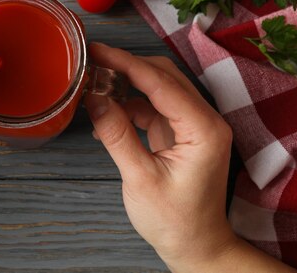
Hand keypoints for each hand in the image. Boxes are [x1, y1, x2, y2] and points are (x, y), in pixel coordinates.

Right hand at [84, 42, 296, 271]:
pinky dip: (128, 103)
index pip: (161, 83)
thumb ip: (116, 135)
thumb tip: (93, 99)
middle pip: (163, 76)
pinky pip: (152, 106)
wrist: (195, 245)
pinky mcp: (180, 132)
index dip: (126, 63)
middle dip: (126, 66)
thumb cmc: (174, 220)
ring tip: (93, 84)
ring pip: (157, 87)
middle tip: (92, 61)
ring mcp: (193, 125)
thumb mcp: (139, 178)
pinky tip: (105, 112)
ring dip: (125, 83)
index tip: (97, 50)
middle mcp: (204, 120)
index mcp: (204, 129)